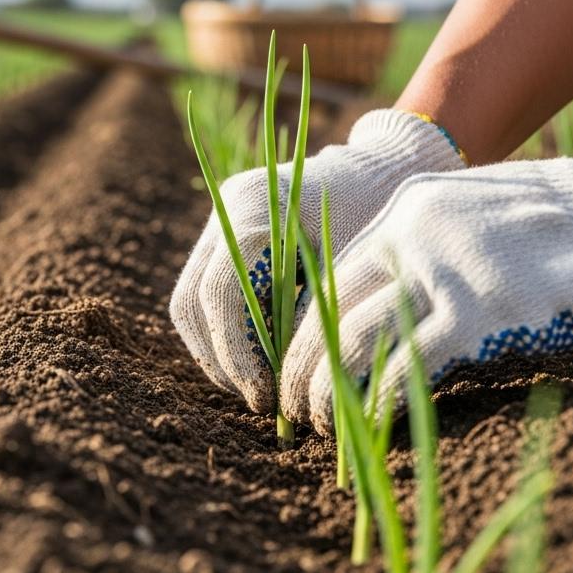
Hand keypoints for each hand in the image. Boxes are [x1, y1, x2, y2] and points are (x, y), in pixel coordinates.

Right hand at [171, 109, 466, 413]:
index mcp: (254, 210)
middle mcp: (225, 210)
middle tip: (260, 400)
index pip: (221, 296)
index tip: (265, 397)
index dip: (237, 356)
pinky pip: (205, 294)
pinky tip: (257, 361)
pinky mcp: (224, 235)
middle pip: (192, 303)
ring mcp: (220, 220)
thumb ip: (314, 319)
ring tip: (257, 388)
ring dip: (217, 352)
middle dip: (222, 361)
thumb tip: (289, 386)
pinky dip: (222, 333)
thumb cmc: (379, 217)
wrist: (382, 171)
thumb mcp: (352, 270)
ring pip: (190, 302)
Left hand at [282, 114, 572, 431]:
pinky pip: (408, 366)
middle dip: (302, 370)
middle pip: (327, 312)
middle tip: (295, 412)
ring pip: (353, 341)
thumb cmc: (565, 218)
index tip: (299, 370)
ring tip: (324, 429)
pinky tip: (370, 428)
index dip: (305, 331)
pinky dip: (378, 403)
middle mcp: (414, 234)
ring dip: (330, 394)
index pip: (329, 277)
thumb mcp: (476, 210)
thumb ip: (427, 247)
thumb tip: (386, 305)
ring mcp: (447, 272)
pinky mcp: (484, 313)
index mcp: (409, 208)